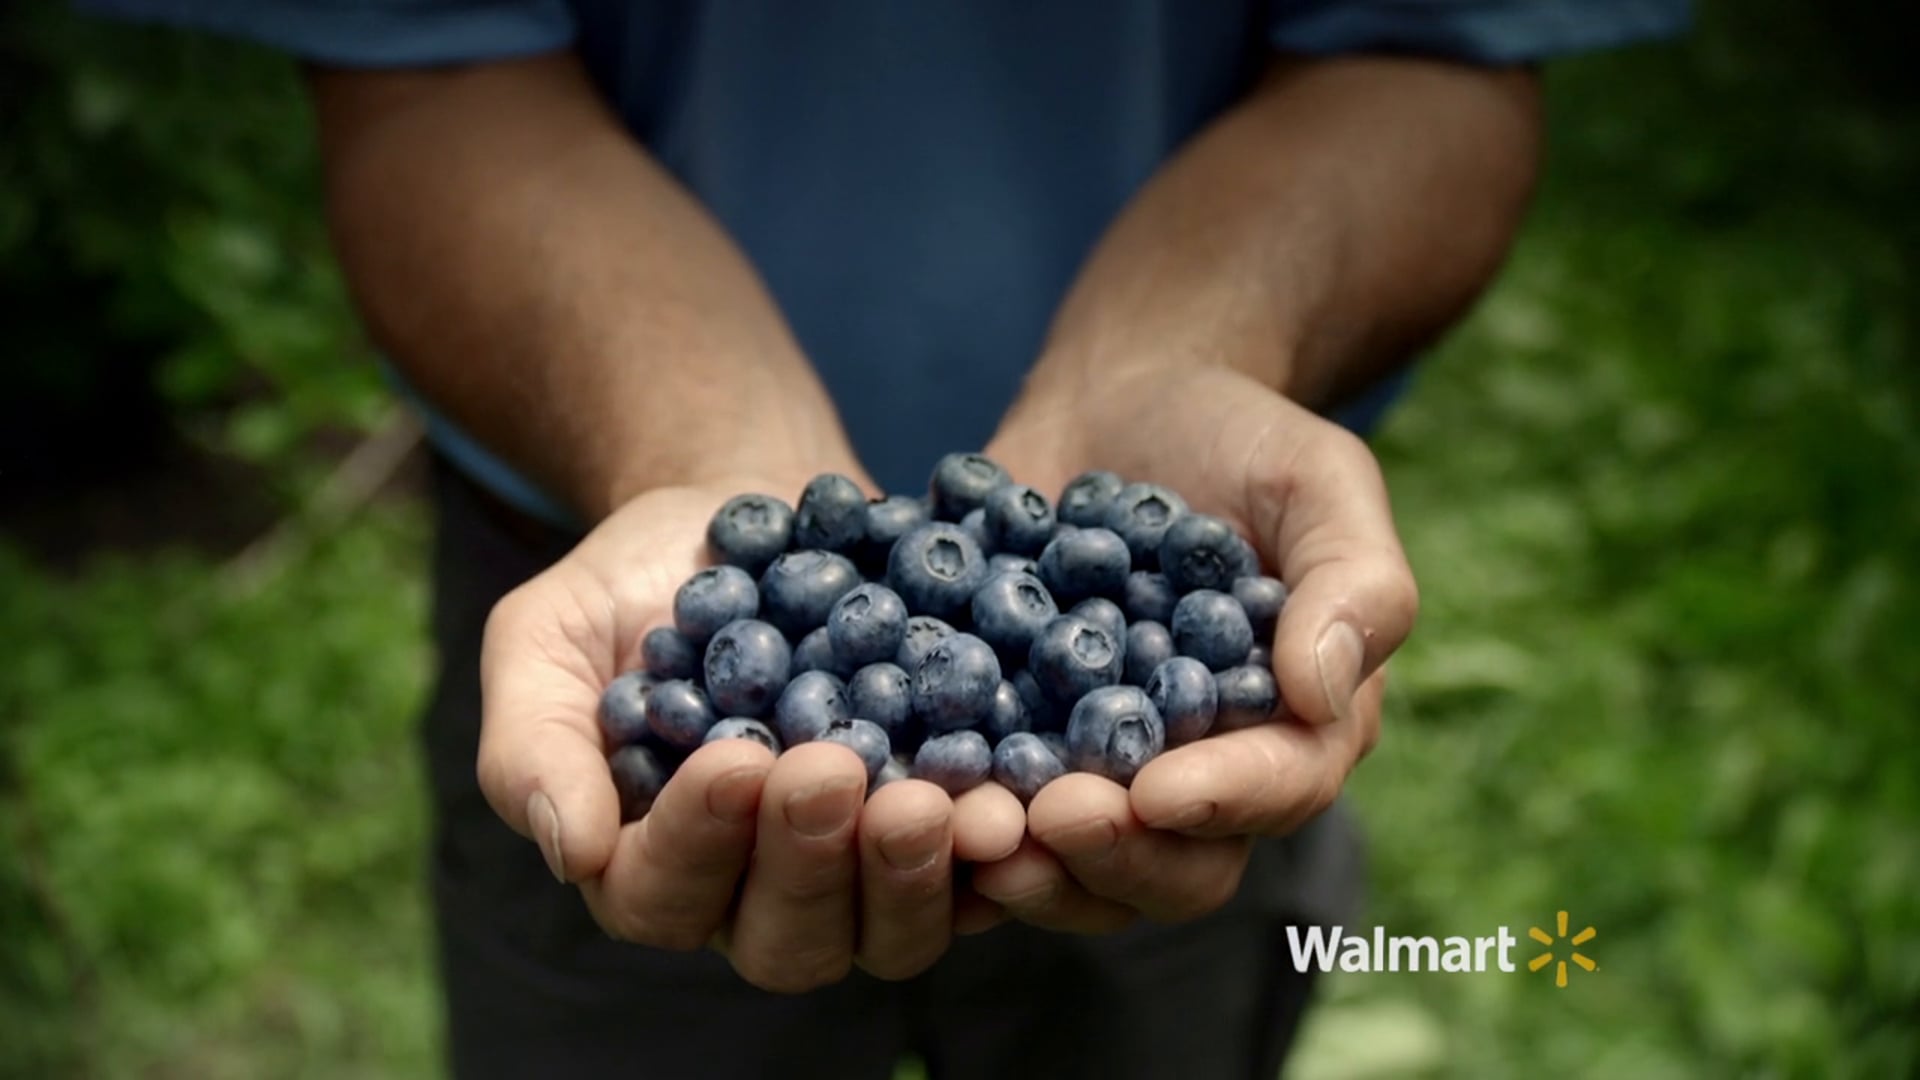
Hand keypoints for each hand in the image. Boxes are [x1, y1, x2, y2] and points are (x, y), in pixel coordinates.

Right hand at [475, 478, 1024, 988]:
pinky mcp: (944, 829)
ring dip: (910, 876)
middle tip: (832, 771)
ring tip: (930, 800)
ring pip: (889, 933)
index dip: (698, 842)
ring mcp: (860, 873)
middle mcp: (758, 894)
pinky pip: (981, 873)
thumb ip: (533, 741)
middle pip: (786, 941)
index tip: (734, 759)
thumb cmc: (633, 583)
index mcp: (650, 865)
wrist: (755, 512)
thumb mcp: (545, 636)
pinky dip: (997, 847)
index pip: (663, 894)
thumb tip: (570, 851)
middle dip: (810, 863)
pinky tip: (1008, 800)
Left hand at [972, 366, 1415, 929]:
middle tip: (1047, 817)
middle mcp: (1202, 772)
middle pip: (1176, 867)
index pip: (1277, 789)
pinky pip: (989, 808)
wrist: (1122, 397)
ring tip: (969, 829)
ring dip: (1026, 863)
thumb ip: (1355, 582)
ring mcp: (1101, 771)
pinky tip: (899, 791)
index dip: (1220, 801)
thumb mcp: (1319, 479)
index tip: (1155, 790)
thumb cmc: (1241, 435)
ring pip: (1077, 867)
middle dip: (1113, 852)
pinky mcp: (1016, 748)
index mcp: (1296, 726)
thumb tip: (1321, 694)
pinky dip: (949, 813)